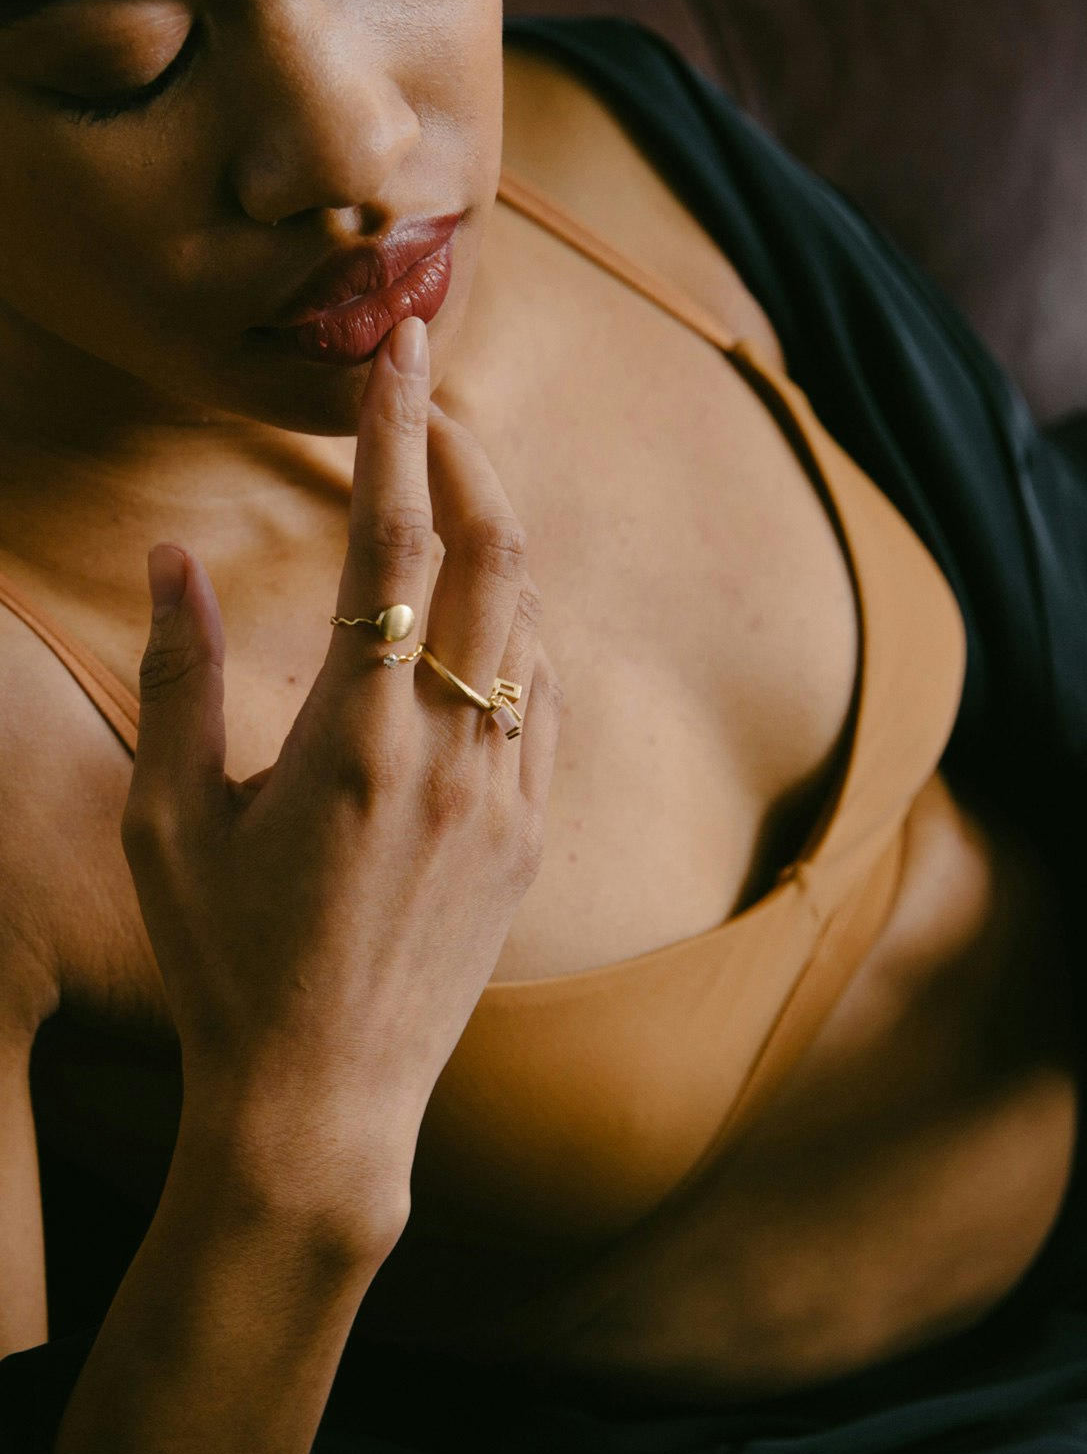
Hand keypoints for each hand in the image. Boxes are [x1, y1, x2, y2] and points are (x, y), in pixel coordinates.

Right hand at [121, 314, 563, 1255]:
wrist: (324, 1102)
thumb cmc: (228, 964)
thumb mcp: (172, 821)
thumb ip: (180, 675)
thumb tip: (173, 555)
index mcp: (356, 737)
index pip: (391, 543)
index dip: (393, 430)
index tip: (394, 351)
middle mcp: (453, 752)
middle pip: (496, 556)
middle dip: (468, 454)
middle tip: (428, 396)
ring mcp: (506, 795)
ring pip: (532, 623)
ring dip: (497, 542)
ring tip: (448, 494)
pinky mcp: (530, 838)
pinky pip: (547, 701)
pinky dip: (521, 633)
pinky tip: (485, 622)